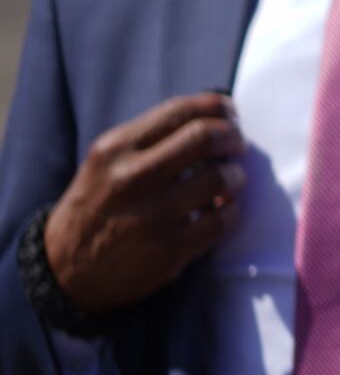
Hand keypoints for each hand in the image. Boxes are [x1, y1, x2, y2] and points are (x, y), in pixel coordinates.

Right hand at [39, 93, 243, 317]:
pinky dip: (232, 210)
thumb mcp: (106, 163)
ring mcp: (152, 215)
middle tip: (237, 145)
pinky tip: (222, 209)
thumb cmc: (98, 206)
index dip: (215, 106)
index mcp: (114, 149)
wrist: (66, 268)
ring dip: (236, 176)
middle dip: (232, 137)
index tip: (229, 112)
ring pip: (222, 178)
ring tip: (229, 180)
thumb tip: (214, 118)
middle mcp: (131, 178)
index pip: (178, 111)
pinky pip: (223, 220)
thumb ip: (151, 140)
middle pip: (205, 137)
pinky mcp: (170, 250)